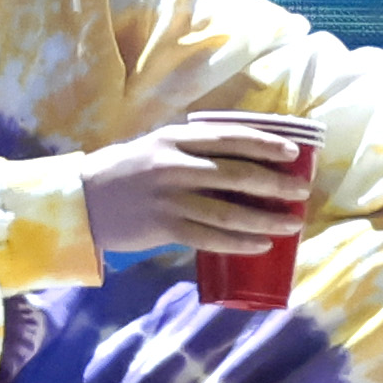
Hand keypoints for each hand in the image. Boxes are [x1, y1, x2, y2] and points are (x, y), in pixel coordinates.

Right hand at [81, 120, 312, 254]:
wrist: (79, 200)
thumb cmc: (123, 172)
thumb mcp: (154, 146)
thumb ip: (191, 148)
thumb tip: (240, 156)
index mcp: (174, 138)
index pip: (230, 137)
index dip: (265, 144)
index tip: (294, 153)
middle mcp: (174, 164)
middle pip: (236, 173)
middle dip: (275, 183)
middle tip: (302, 192)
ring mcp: (168, 197)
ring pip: (227, 211)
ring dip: (264, 219)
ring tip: (291, 225)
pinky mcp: (163, 227)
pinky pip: (209, 238)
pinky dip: (238, 243)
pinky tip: (261, 245)